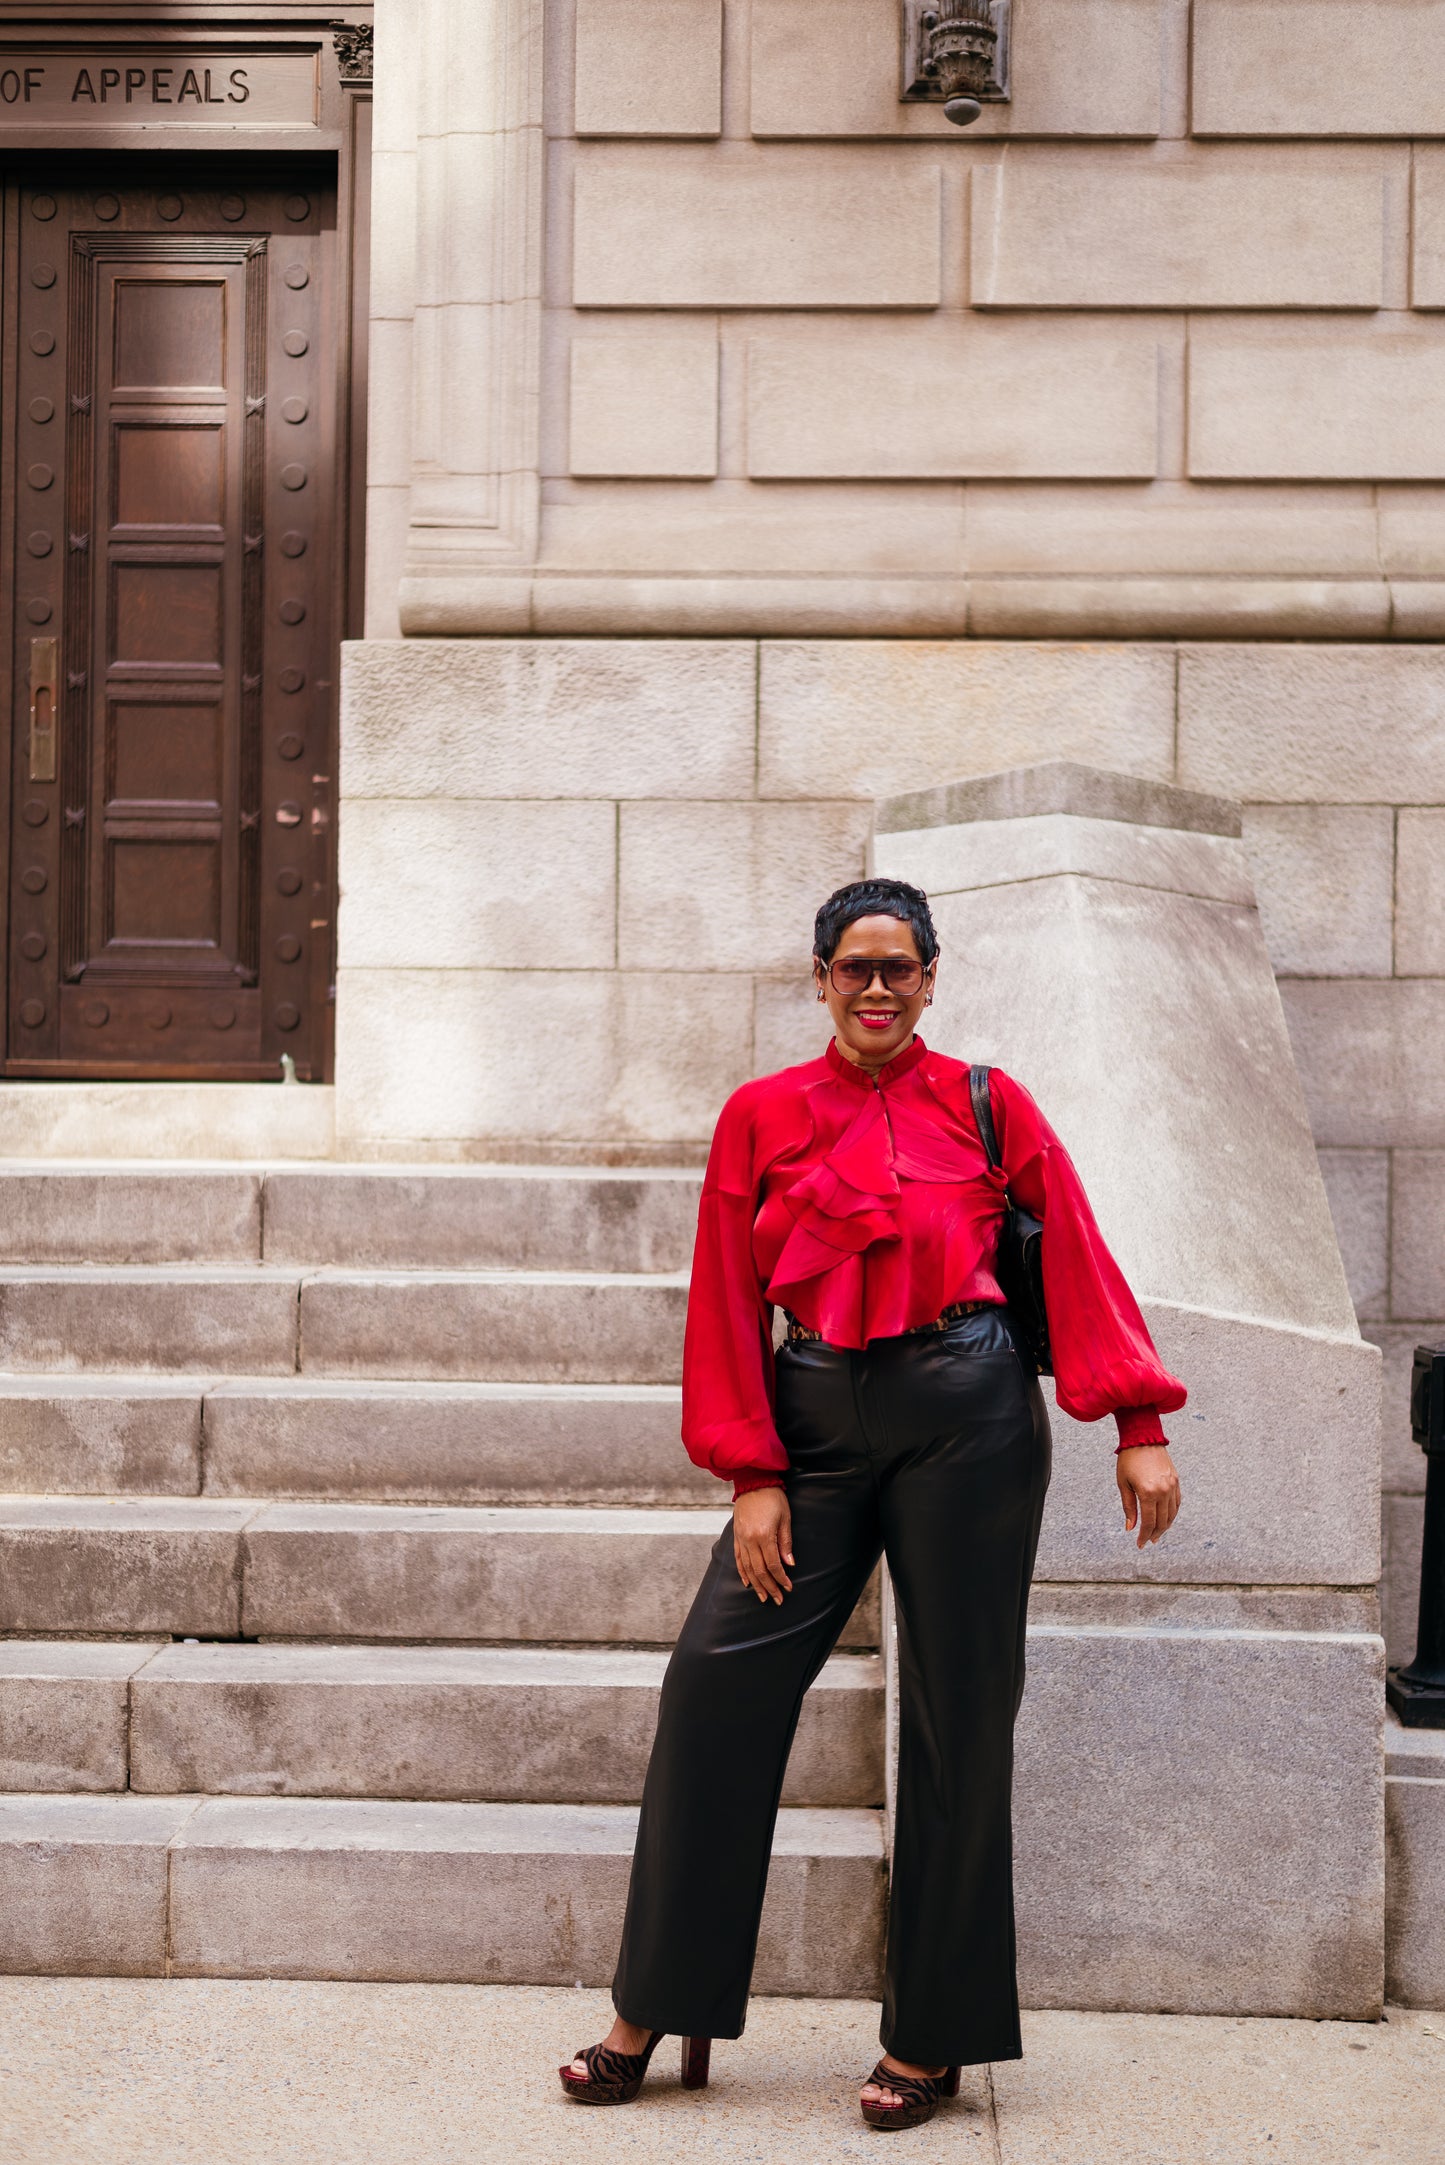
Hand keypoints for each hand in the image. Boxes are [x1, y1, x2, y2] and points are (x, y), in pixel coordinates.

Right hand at [733, 1486, 793, 1603]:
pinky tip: (748, 1582)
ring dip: (756, 1584)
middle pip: (759, 1570)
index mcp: (764, 1535)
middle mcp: (750, 1540)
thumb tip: (789, 1564)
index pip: (773, 1564)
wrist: (753, 1481)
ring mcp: (741, 1538)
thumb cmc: (773, 1498)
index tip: (788, 1588)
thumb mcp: (785, 1519)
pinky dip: (743, 1572)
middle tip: (777, 1600)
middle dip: (769, 1587)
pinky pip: (738, 1558)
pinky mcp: (736, 1536)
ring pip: (748, 1568)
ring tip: (763, 1597)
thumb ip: (786, 1543)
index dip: (781, 1578)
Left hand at [1116, 1444, 1180, 1547]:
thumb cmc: (1128, 1460)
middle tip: (1148, 1541)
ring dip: (1164, 1526)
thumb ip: (1129, 1507)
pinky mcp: (1176, 1481)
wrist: (1143, 1438)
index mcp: (1148, 1493)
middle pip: (1162, 1521)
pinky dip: (1172, 1513)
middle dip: (1154, 1533)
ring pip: (1171, 1514)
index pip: (1148, 1522)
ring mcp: (1172, 1486)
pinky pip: (1176, 1503)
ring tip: (1156, 1533)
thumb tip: (1130, 1528)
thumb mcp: (1123, 1484)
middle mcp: (1163, 1491)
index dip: (1144, 1535)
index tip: (1140, 1544)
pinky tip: (1165, 1519)